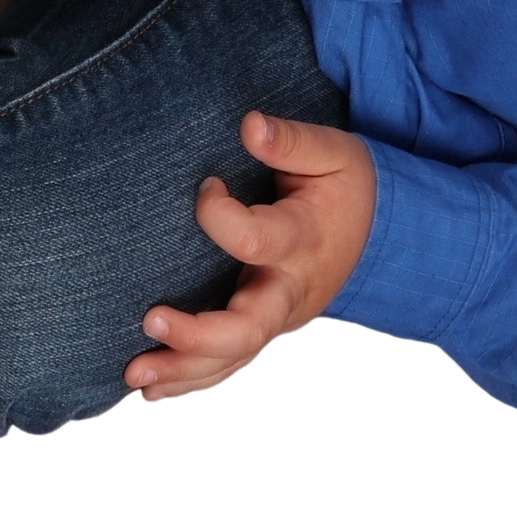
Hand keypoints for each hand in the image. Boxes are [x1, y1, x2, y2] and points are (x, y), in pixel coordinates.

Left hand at [127, 111, 376, 405]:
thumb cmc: (348, 190)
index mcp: (303, 241)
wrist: (381, 236)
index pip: (255, 239)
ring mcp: (277, 317)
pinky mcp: (264, 329)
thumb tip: (249, 123)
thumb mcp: (332, 154)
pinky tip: (152, 392)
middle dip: (198, 334)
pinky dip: (190, 381)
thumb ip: (290, 141)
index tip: (205, 186)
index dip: (218, 214)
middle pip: (248, 327)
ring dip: (183, 372)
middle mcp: (289, 290)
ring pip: (233, 358)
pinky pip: (228, 365)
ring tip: (135, 376)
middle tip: (150, 321)